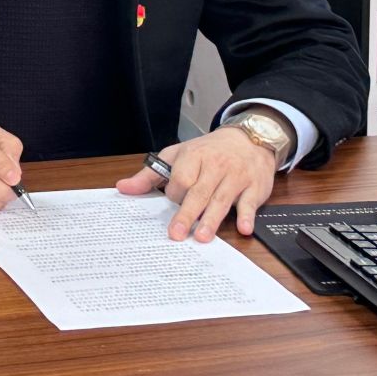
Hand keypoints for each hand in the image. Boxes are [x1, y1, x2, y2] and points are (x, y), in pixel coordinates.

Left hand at [114, 126, 279, 241]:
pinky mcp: (254, 187)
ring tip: (202, 237)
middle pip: (199, 192)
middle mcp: (215, 166)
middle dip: (187, 213)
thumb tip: (123, 188)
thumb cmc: (208, 151)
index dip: (174, 193)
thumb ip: (151, 175)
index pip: (180, 178)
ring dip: (212, 219)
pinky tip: (244, 228)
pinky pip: (250, 202)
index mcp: (194, 157)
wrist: (248, 138)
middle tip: (177, 234)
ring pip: (222, 199)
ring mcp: (236, 177)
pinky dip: (247, 216)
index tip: (172, 201)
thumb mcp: (176, 156)